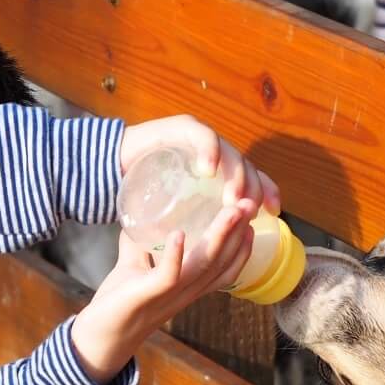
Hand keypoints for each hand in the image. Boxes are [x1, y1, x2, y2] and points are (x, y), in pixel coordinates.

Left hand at [68, 203, 257, 382]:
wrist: (98, 336)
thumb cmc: (119, 302)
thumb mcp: (135, 267)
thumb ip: (140, 243)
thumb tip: (138, 213)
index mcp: (189, 287)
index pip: (225, 269)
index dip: (243, 246)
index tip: (252, 221)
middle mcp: (185, 293)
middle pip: (221, 262)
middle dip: (238, 232)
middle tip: (249, 205)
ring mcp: (168, 295)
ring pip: (202, 266)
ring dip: (218, 237)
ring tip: (230, 212)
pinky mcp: (146, 296)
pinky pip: (167, 277)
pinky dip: (175, 255)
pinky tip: (179, 234)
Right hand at [119, 116, 279, 216]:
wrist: (110, 164)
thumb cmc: (143, 191)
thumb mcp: (175, 213)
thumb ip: (191, 225)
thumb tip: (208, 257)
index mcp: (219, 170)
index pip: (253, 178)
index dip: (267, 192)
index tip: (273, 213)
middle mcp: (217, 151)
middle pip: (247, 167)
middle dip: (252, 191)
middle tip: (246, 214)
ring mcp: (201, 136)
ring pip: (230, 153)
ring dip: (234, 177)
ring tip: (230, 201)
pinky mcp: (183, 127)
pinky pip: (203, 137)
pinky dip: (209, 151)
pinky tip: (208, 169)